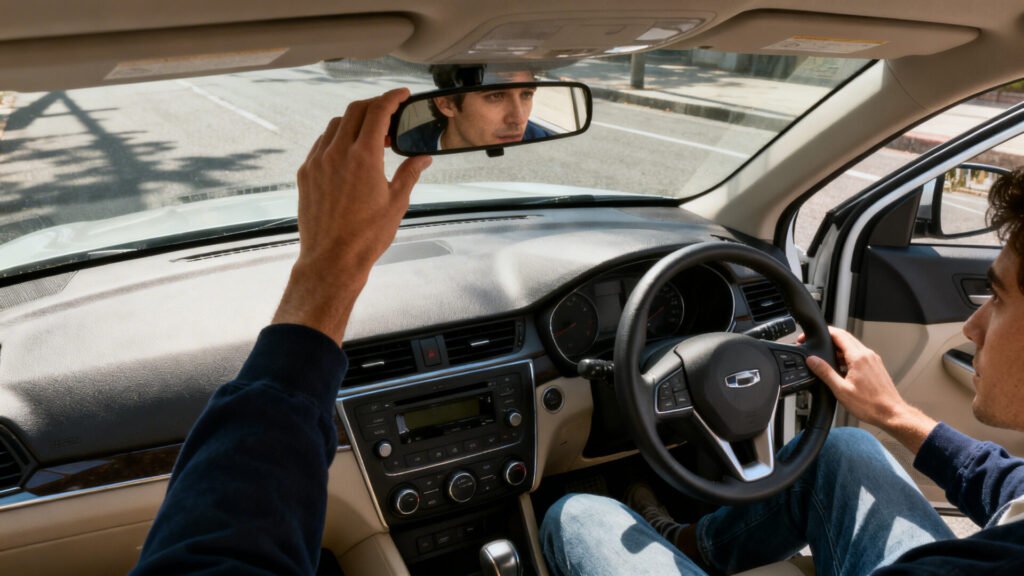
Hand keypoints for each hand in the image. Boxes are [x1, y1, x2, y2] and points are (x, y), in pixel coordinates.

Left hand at [274, 89, 431, 344]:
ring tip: (371, 137)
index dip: (392, 97)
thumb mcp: (396, 203)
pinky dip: (336, 139)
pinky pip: (321, 144)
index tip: (402, 94)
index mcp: (364, 157)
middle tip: (390, 115)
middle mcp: (337, 154)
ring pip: (335, 125)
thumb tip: (422, 158)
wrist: (332, 259)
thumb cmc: (366, 236)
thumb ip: (410, 173)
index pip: (378, 111)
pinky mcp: (306, 174)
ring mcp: (317, 162)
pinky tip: (349, 153)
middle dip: (374, 106)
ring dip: (354, 122)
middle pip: (355, 111)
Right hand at [804, 327, 935, 452]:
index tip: (813, 337)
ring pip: (853, 346)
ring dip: (839, 349)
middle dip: (830, 339)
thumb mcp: (841, 390)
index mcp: (858, 357)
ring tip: (828, 360)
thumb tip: (812, 360)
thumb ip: (825, 372)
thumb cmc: (870, 405)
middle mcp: (868, 355)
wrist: (891, 413)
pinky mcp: (876, 366)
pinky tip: (842, 369)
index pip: (839, 335)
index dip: (824, 333)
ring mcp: (873, 360)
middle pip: (846, 337)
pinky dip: (848, 356)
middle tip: (818, 346)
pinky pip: (859, 354)